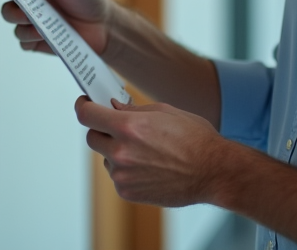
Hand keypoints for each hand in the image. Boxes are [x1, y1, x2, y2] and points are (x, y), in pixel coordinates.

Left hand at [75, 96, 228, 207]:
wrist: (213, 171)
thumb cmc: (194, 138)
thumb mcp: (164, 112)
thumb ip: (133, 111)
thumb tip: (113, 108)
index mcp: (128, 127)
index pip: (87, 115)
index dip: (83, 106)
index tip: (85, 103)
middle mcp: (121, 152)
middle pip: (92, 137)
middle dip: (102, 130)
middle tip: (118, 127)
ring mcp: (122, 175)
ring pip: (106, 158)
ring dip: (117, 152)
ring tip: (146, 151)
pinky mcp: (127, 192)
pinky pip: (117, 176)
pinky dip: (127, 170)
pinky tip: (149, 166)